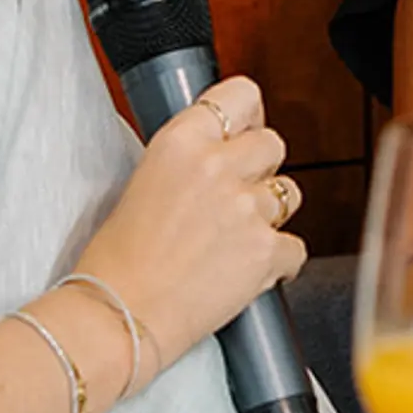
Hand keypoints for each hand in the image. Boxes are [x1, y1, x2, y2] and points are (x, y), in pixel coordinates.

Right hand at [72, 76, 305, 369]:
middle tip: (238, 195)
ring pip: (289, 193)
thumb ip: (186, 160)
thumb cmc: (117, 261)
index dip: (247, 117)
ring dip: (271, 213)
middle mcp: (217, 166)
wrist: (118, 318)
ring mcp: (245, 208)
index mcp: (180, 142)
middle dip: (260, 169)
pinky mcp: (265, 251)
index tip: (244, 131)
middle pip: (273, 143)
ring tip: (237, 238)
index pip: (241, 94)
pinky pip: (295, 248)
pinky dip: (278, 263)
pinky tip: (247, 272)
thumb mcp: (142, 183)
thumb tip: (220, 153)